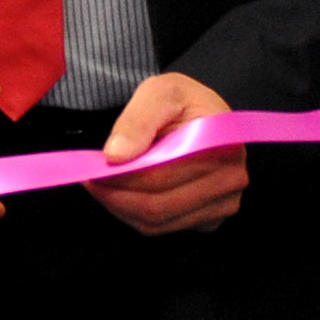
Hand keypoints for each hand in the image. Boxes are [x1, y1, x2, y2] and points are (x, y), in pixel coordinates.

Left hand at [90, 73, 244, 234]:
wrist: (202, 115)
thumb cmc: (182, 102)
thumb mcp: (160, 92)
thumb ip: (137, 120)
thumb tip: (115, 156)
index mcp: (222, 146)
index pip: (162, 175)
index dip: (122, 176)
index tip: (92, 169)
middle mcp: (230, 181)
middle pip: (158, 204)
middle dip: (115, 194)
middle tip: (89, 179)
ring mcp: (223, 205)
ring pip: (157, 221)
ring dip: (120, 206)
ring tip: (101, 184)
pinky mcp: (210, 219)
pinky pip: (163, 227)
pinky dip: (134, 215)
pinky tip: (122, 193)